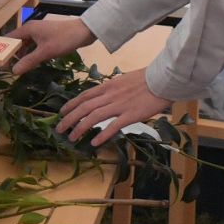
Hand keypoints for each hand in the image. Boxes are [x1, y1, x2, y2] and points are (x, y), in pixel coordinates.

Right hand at [8, 17, 95, 74]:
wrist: (84, 31)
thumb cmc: (63, 39)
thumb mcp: (45, 52)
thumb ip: (29, 61)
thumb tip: (13, 71)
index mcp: (28, 29)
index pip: (9, 39)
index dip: (2, 49)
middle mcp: (31, 28)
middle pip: (16, 42)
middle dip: (11, 54)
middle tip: (6, 68)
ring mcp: (39, 32)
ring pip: (25, 44)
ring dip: (21, 55)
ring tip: (16, 68)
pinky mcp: (46, 36)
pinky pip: (33, 45)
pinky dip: (30, 53)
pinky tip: (30, 63)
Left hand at [56, 68, 170, 146]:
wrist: (163, 80)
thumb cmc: (146, 79)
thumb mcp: (123, 80)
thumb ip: (112, 88)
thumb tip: (102, 96)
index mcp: (108, 86)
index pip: (84, 96)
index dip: (71, 104)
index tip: (61, 112)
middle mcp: (110, 95)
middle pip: (84, 107)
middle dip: (70, 119)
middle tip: (60, 129)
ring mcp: (120, 105)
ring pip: (94, 117)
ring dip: (80, 128)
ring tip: (72, 138)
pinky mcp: (131, 115)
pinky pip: (113, 126)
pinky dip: (102, 135)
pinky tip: (94, 143)